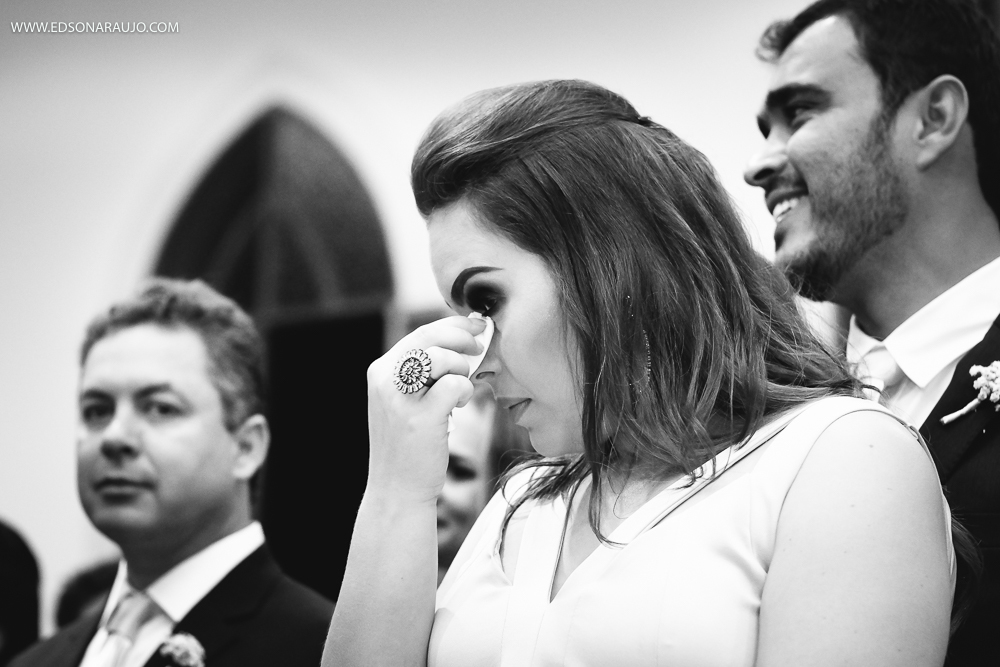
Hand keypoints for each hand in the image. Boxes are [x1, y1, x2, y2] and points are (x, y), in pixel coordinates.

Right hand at [366, 315, 486, 501]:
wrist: (397, 490)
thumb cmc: (409, 444)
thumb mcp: (407, 400)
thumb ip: (424, 372)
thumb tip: (463, 340)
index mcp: (380, 371)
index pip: (420, 334)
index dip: (452, 326)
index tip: (475, 326)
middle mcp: (385, 379)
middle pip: (430, 338)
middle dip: (462, 337)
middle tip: (480, 346)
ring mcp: (400, 398)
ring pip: (442, 358)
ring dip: (462, 368)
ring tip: (463, 387)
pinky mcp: (420, 417)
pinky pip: (455, 384)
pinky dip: (465, 390)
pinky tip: (461, 404)